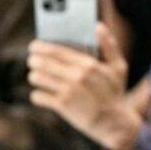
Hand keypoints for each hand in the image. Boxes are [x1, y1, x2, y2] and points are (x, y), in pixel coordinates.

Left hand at [28, 25, 140, 149]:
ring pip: (37, 78)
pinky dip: (37, 96)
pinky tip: (42, 95)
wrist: (114, 123)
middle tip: (32, 61)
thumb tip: (98, 26)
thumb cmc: (114, 94)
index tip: (34, 46)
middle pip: (42, 62)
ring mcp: (68, 91)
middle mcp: (76, 76)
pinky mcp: (62, 106)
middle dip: (33, 61)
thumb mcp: (118, 67)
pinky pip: (38, 96)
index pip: (57, 50)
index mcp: (88, 64)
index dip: (41, 47)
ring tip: (36, 78)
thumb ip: (109, 45)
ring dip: (34, 77)